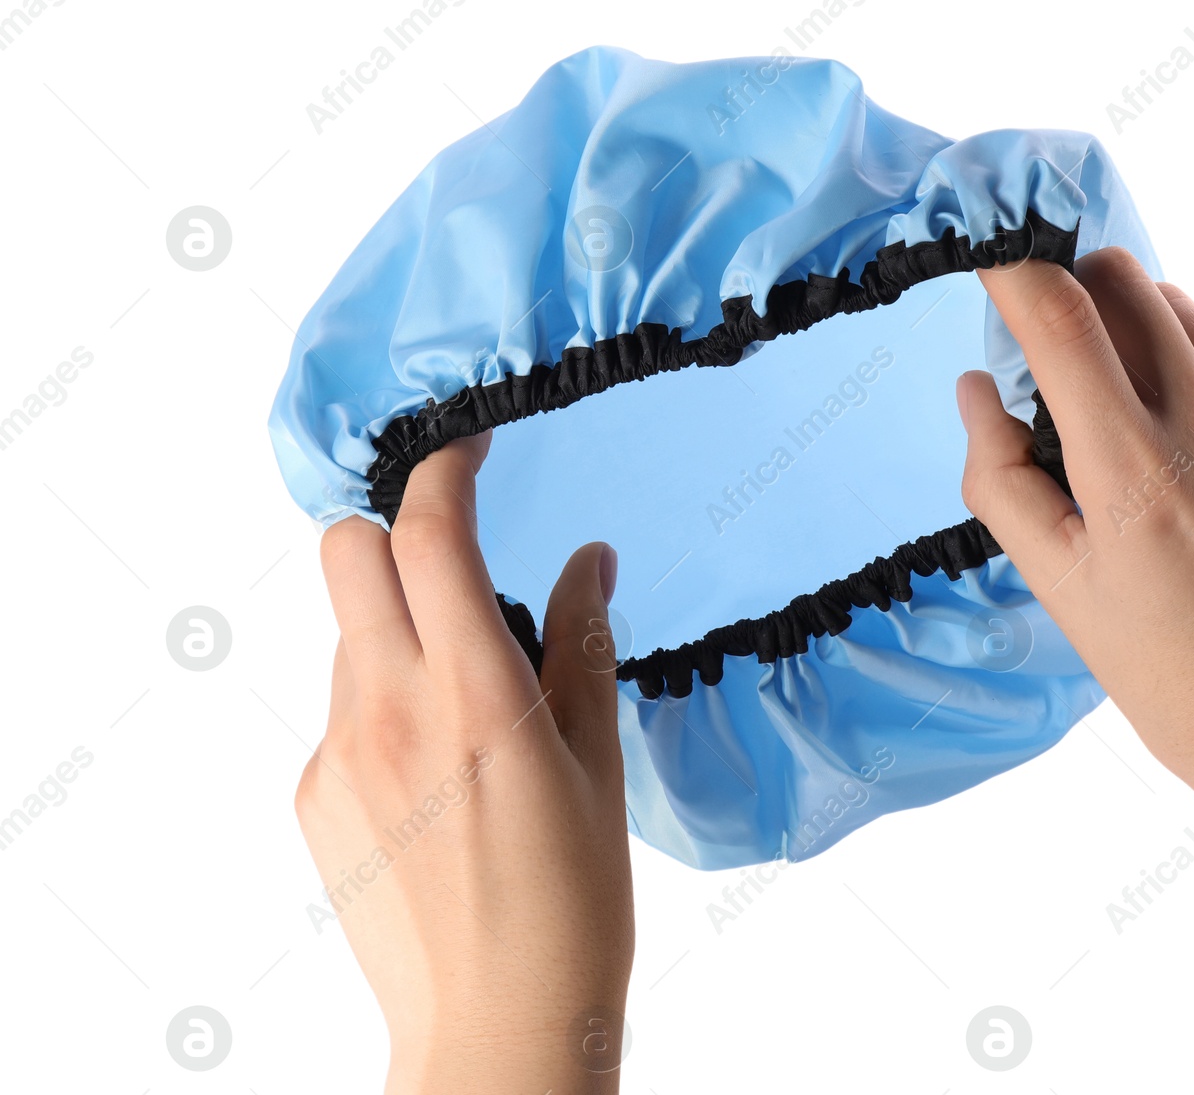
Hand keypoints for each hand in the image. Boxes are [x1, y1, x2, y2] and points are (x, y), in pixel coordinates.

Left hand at [295, 433, 633, 1093]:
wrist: (495, 1028)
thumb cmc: (571, 907)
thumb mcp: (598, 765)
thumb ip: (583, 646)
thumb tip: (590, 560)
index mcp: (475, 699)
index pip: (430, 537)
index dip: (445, 469)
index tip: (469, 446)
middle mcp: (389, 713)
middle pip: (345, 553)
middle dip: (397, 531)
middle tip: (459, 567)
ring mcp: (338, 756)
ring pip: (348, 632)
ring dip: (399, 625)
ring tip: (468, 702)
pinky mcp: (313, 796)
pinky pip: (342, 705)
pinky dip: (385, 697)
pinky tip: (437, 769)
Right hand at [958, 248, 1193, 1092]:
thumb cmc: (1167, 670)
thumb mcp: (1058, 589)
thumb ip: (1001, 478)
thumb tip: (977, 386)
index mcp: (1131, 472)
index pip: (1059, 315)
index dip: (1012, 272)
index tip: (989, 266)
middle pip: (1121, 280)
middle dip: (1069, 293)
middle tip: (1054, 360)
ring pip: (1180, 302)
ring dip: (1132, 325)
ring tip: (1125, 405)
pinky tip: (1184, 413)